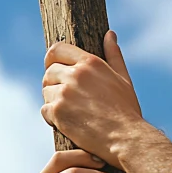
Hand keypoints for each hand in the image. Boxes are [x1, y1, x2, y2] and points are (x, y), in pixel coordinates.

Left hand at [41, 30, 142, 165]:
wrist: (125, 137)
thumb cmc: (127, 110)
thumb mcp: (123, 79)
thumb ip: (113, 55)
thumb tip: (110, 34)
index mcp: (91, 63)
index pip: (57, 49)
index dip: (52, 59)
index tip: (55, 69)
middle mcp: (76, 74)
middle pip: (49, 72)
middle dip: (54, 84)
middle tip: (66, 97)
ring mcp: (65, 93)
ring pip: (46, 91)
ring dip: (53, 101)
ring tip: (71, 111)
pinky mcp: (58, 112)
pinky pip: (45, 110)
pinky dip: (52, 117)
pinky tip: (68, 122)